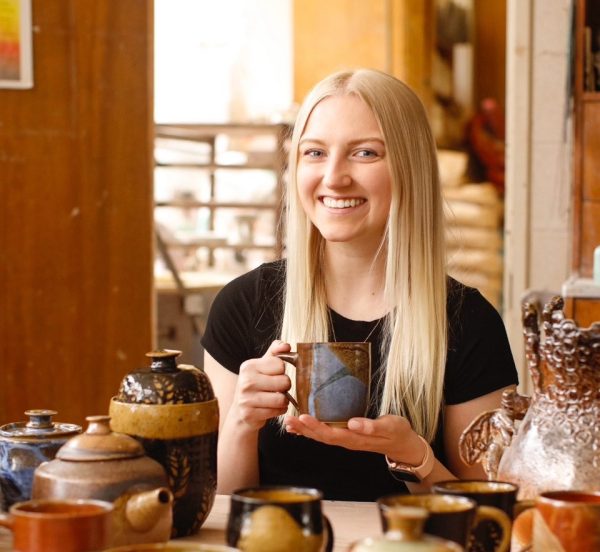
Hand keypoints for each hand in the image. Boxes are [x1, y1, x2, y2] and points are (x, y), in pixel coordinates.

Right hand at [231, 340, 292, 430]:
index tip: (274, 375)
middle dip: (285, 386)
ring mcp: (246, 399)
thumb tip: (286, 345)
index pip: (280, 364)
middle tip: (277, 388)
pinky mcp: (250, 414)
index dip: (282, 371)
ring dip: (284, 400)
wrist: (240, 412)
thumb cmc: (256, 385)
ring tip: (276, 398)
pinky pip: (277, 411)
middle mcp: (245, 381)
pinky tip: (271, 408)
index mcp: (249, 366)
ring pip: (282, 398)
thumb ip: (275, 352)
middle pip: (284, 381)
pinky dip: (279, 410)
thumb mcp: (262, 366)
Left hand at [284, 414, 425, 465]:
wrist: (402, 443)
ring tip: (288, 422)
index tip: (303, 417)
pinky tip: (301, 426)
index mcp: (355, 438)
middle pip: (321, 436)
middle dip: (304, 428)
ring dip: (304, 430)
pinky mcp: (346, 435)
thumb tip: (354, 423)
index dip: (316, 427)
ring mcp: (346, 439)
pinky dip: (311, 430)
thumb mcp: (389, 427)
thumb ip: (372, 426)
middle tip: (288, 419)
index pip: (331, 434)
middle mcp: (347, 440)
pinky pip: (325, 434)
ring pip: (321, 436)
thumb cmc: (396, 432)